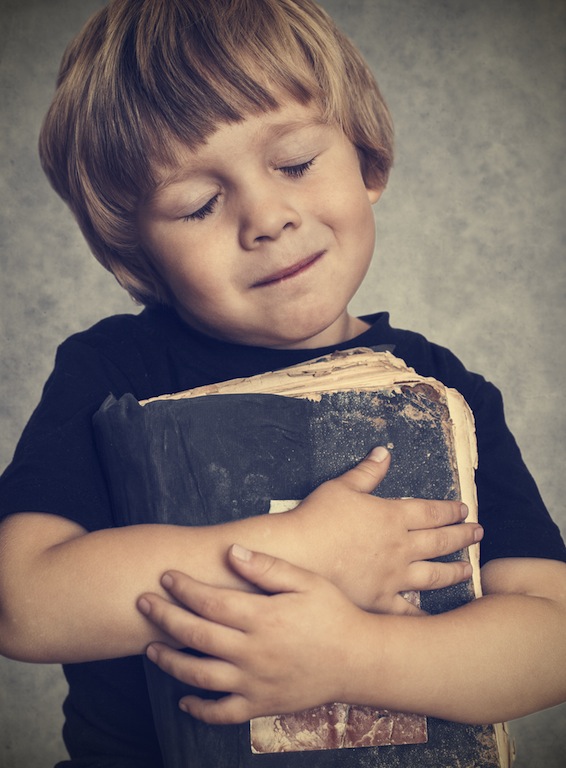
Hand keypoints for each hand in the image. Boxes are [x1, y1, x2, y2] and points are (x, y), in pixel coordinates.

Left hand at [138, 546, 371, 723]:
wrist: (359, 660)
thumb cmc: (333, 613)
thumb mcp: (306, 581)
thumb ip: (267, 566)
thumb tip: (230, 551)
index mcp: (263, 617)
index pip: (210, 600)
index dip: (183, 587)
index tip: (165, 576)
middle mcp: (253, 652)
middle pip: (196, 635)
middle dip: (164, 618)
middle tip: (143, 603)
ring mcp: (255, 682)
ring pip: (200, 676)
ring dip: (170, 662)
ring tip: (150, 649)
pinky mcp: (262, 705)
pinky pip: (222, 714)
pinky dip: (199, 709)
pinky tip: (184, 699)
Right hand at [292, 447, 481, 613]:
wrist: (297, 555)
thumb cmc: (316, 517)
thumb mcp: (342, 487)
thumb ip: (367, 472)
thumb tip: (384, 452)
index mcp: (392, 516)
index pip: (430, 511)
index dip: (449, 510)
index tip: (464, 509)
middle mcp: (400, 547)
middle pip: (439, 541)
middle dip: (462, 536)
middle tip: (478, 534)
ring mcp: (392, 577)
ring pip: (432, 575)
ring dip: (454, 571)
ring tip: (468, 570)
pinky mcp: (378, 600)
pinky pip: (406, 610)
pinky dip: (422, 612)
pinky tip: (433, 615)